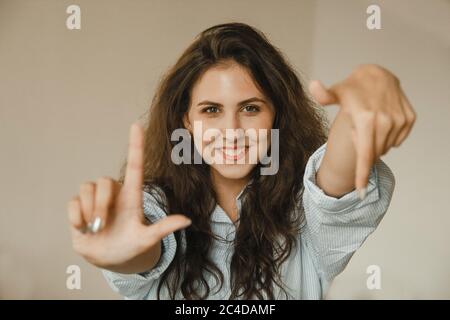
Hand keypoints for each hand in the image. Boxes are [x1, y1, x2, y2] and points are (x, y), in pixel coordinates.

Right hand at [67, 122, 190, 270]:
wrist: (109, 259)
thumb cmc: (131, 246)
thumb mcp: (147, 239)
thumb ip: (163, 228)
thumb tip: (187, 221)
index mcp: (132, 196)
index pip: (135, 165)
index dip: (135, 145)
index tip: (136, 125)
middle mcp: (113, 194)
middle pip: (104, 181)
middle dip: (100, 205)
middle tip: (102, 226)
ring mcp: (95, 200)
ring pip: (86, 189)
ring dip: (89, 212)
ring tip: (95, 229)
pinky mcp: (79, 208)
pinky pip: (73, 202)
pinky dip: (76, 218)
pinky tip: (84, 229)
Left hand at [309, 64, 415, 192]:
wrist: (377, 74)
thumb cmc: (353, 86)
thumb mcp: (337, 92)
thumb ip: (324, 95)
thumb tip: (313, 86)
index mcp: (365, 119)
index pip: (365, 155)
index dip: (362, 175)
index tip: (359, 191)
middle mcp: (385, 121)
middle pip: (374, 153)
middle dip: (364, 151)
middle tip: (357, 131)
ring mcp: (399, 120)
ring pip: (385, 148)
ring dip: (375, 144)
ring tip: (368, 125)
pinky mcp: (408, 119)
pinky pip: (397, 140)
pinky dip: (387, 138)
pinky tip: (381, 124)